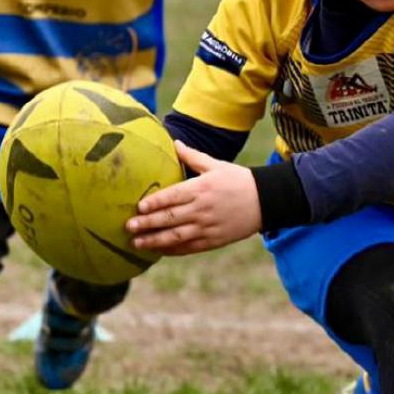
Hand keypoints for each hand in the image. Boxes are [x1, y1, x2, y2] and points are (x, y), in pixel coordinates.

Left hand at [126, 141, 260, 255]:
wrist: (265, 201)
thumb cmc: (238, 179)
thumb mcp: (216, 164)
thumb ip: (192, 156)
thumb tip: (173, 142)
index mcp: (201, 188)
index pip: (172, 197)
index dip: (153, 203)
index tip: (138, 207)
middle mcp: (202, 209)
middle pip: (169, 219)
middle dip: (147, 224)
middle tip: (128, 227)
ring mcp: (207, 227)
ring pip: (176, 237)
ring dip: (154, 241)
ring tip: (137, 243)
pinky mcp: (213, 241)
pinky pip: (189, 248)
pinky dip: (172, 250)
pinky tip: (159, 250)